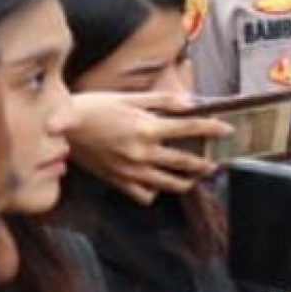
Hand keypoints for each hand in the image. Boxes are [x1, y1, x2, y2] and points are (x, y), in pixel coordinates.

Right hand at [66, 90, 226, 202]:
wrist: (63, 126)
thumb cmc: (96, 106)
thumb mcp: (130, 97)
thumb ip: (163, 101)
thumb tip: (190, 101)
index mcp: (146, 128)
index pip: (189, 127)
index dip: (211, 128)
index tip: (227, 129)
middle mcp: (141, 152)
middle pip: (183, 161)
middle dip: (204, 163)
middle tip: (215, 162)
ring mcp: (130, 170)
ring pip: (167, 183)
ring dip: (186, 182)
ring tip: (195, 178)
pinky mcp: (117, 180)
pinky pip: (142, 194)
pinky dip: (154, 192)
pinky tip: (159, 186)